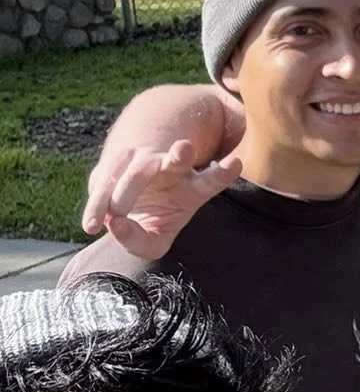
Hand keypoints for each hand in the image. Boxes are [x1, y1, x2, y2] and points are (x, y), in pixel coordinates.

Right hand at [82, 139, 243, 257]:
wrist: (129, 196)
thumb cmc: (153, 219)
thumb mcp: (154, 239)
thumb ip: (141, 243)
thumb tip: (116, 225)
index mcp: (193, 187)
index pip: (212, 180)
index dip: (223, 172)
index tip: (235, 163)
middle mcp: (170, 171)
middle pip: (177, 160)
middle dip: (180, 154)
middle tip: (183, 148)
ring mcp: (142, 163)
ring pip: (139, 167)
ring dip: (131, 182)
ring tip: (117, 214)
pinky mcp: (116, 164)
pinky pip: (104, 184)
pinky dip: (98, 206)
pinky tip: (92, 226)